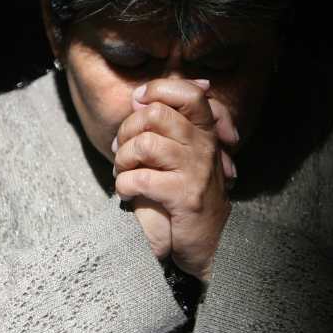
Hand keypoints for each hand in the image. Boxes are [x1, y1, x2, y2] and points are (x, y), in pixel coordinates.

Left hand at [113, 78, 238, 282]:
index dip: (158, 90)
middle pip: (155, 115)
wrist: (210, 241)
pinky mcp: (185, 195)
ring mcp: (196, 170)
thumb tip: (137, 98)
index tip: (139, 103)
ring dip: (122, 160)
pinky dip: (124, 185)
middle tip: (123, 150)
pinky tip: (128, 192)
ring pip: (144, 145)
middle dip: (127, 131)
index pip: (188, 92)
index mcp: (205, 130)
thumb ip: (163, 123)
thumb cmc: (186, 192)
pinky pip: (140, 179)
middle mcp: (204, 145)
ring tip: (124, 172)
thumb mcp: (180, 153)